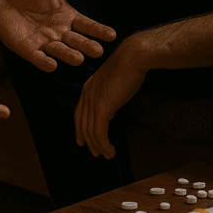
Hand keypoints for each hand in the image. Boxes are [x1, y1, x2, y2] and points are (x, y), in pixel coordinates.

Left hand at [0, 0, 116, 71]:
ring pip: (59, 50)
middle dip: (86, 46)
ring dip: (68, 55)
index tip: (112, 35)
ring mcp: (44, 42)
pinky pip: (37, 57)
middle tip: (98, 52)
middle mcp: (59, 33)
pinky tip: (52, 66)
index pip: (86, 25)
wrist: (3, 1)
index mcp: (67, 18)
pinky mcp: (27, 49)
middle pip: (76, 41)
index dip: (98, 31)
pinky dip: (44, 62)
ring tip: (79, 59)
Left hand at [75, 41, 145, 158]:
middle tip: (96, 154)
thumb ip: (109, 93)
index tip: (83, 141)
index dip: (80, 129)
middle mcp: (87, 94)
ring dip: (99, 147)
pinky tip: (111, 151)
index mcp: (88, 87)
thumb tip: (112, 106)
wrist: (133, 57)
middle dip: (89, 141)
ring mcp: (93, 101)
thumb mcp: (114, 81)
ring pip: (91, 132)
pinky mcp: (102, 107)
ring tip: (108, 155)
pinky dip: (104, 145)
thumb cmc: (129, 66)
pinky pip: (99, 132)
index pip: (79, 114)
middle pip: (82, 125)